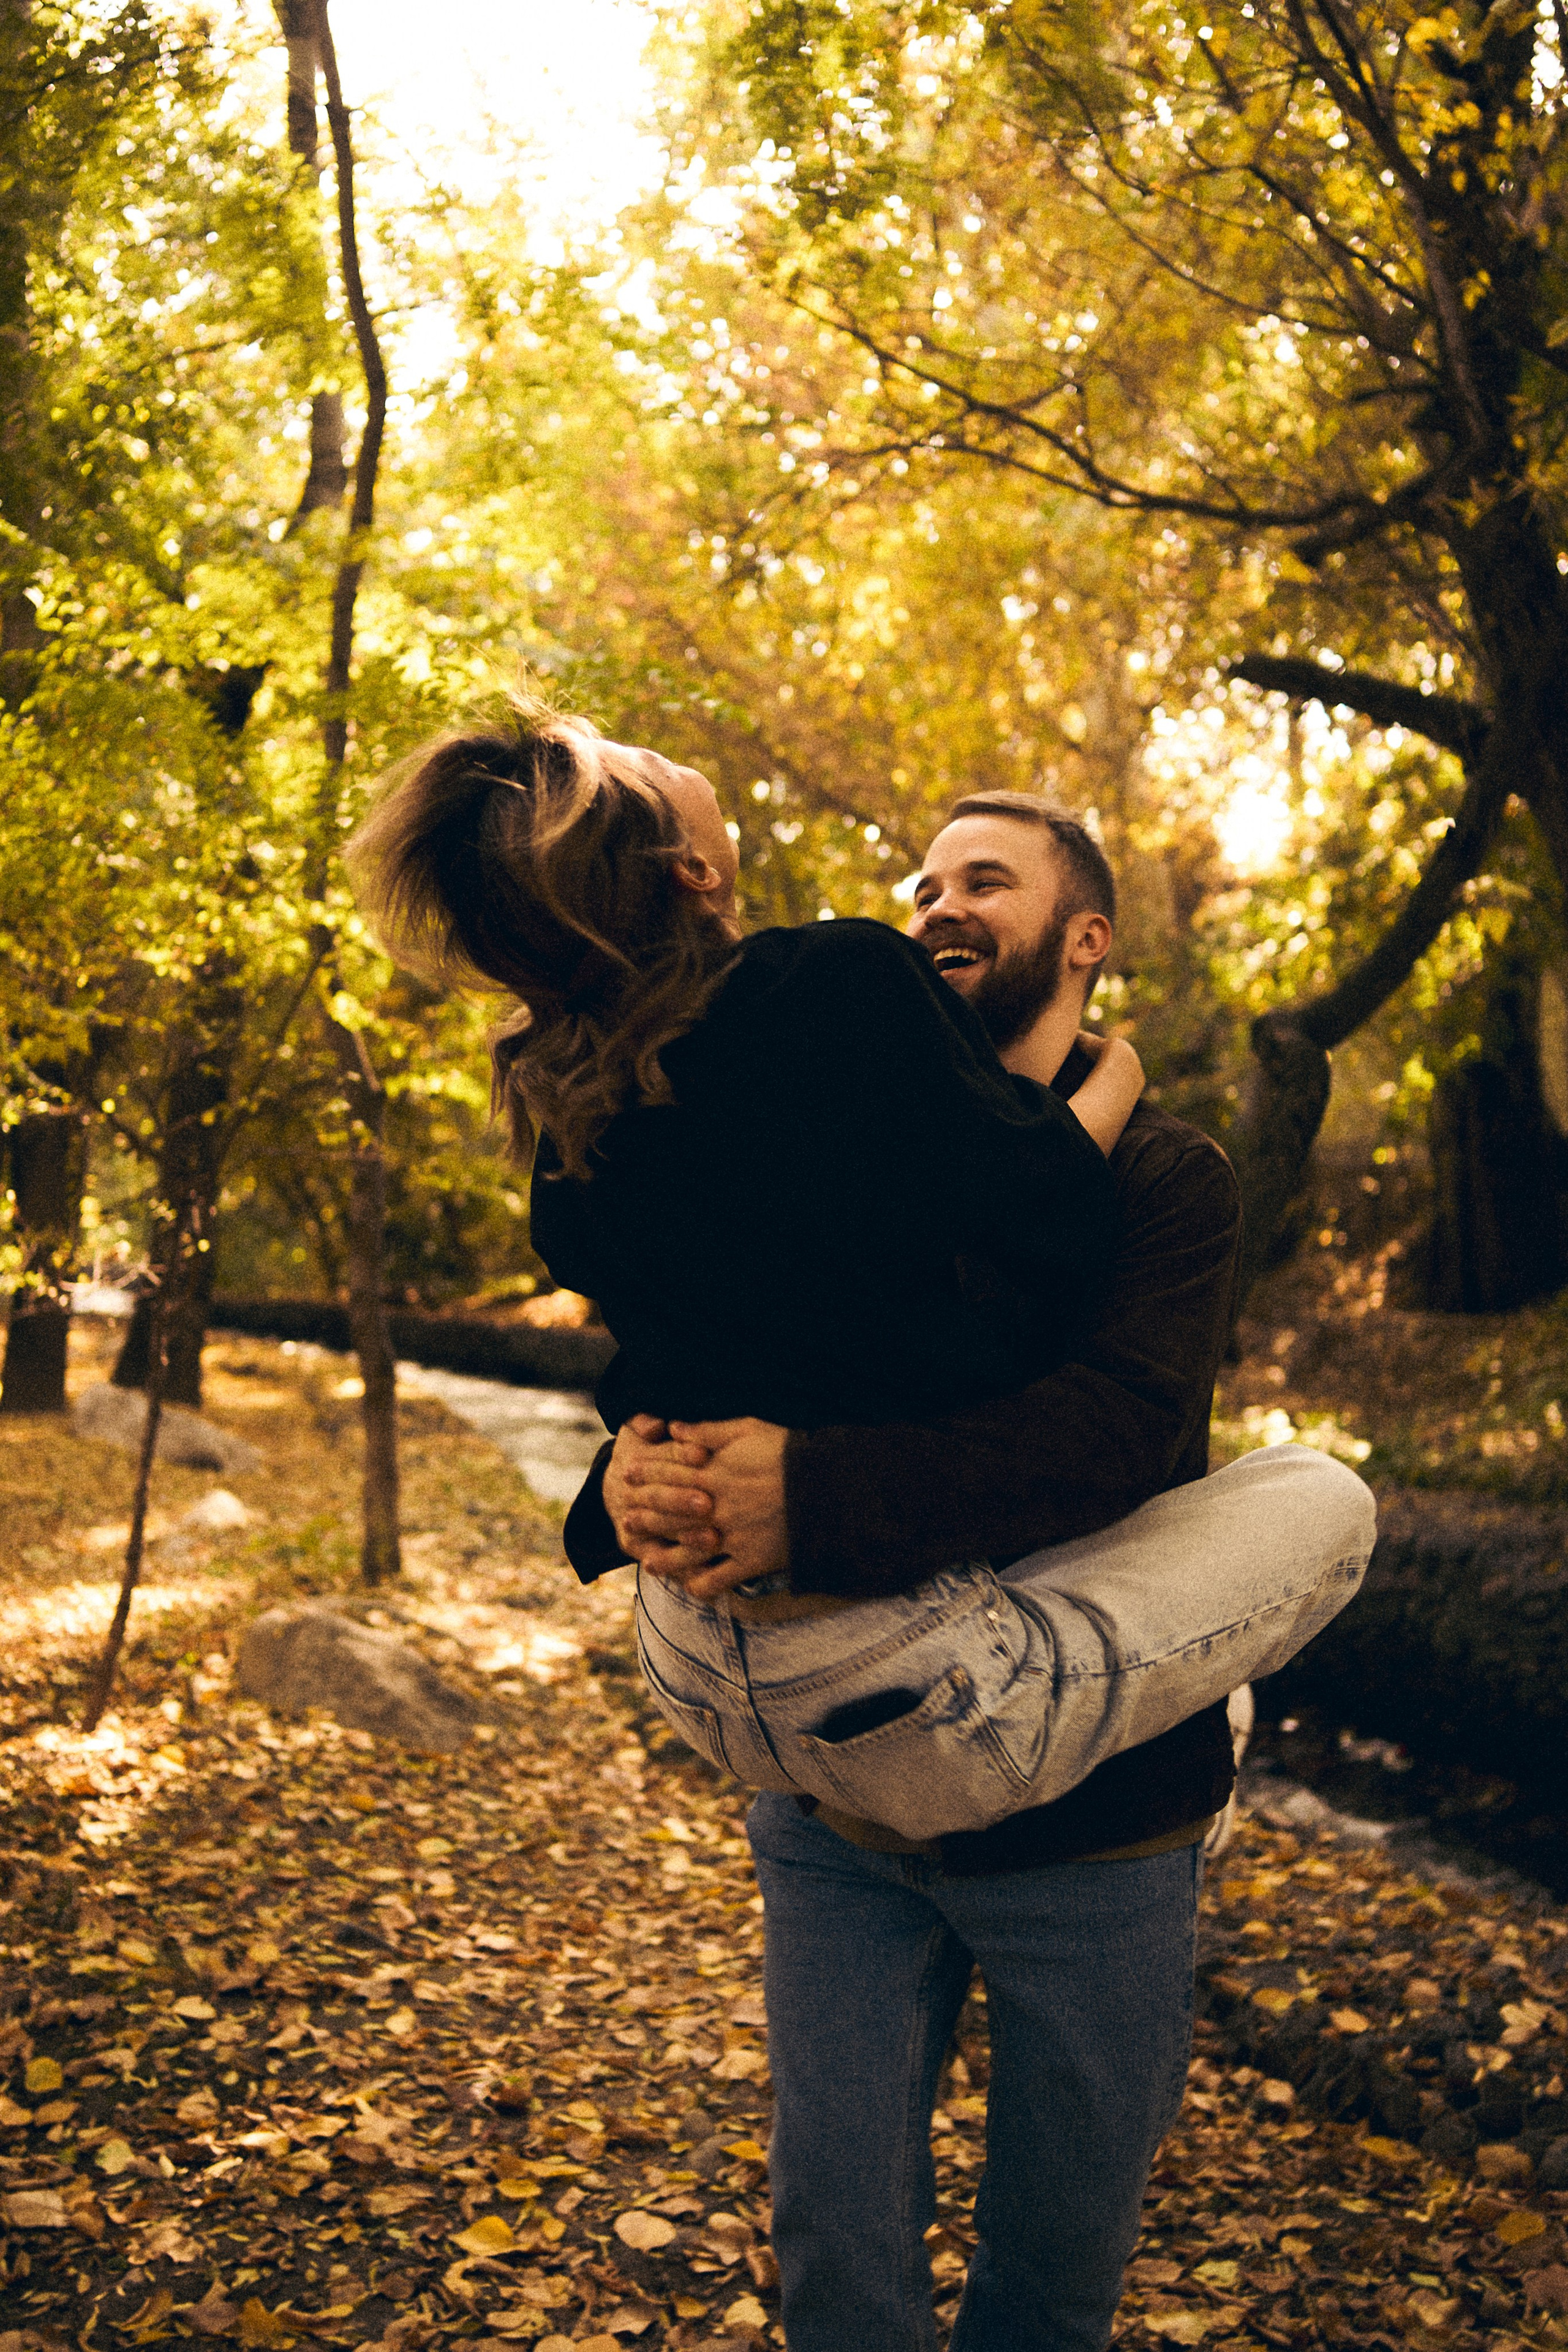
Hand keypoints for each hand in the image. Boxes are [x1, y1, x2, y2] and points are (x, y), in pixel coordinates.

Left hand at [604, 1414, 790, 1600]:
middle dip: (646, 1515)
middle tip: (626, 1519)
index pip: (670, 1473)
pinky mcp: (751, 1560)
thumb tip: (674, 1428)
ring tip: (647, 1561)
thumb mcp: (748, 1428)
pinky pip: (720, 1579)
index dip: (646, 1473)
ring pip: (688, 1551)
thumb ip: (708, 1430)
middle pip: (671, 1512)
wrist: (827, 1486)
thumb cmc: (789, 1451)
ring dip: (665, 1557)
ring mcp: (732, 1536)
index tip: (627, 1473)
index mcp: (715, 1473)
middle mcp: (717, 1507)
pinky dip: (702, 1584)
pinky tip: (690, 1587)